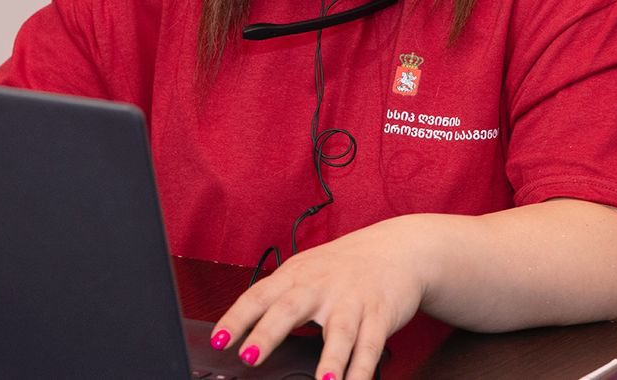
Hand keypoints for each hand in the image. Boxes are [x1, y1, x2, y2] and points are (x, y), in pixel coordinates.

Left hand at [209, 216, 432, 379]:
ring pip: (338, 331)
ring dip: (329, 359)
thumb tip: (245, 328)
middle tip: (248, 358)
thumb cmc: (343, 266)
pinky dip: (362, 369)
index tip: (219, 340)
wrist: (397, 249)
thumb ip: (280, 297)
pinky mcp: (380, 314)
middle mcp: (321, 286)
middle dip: (267, 334)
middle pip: (290, 309)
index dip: (236, 318)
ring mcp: (351, 300)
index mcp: (296, 275)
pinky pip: (371, 345)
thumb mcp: (306, 272)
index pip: (258, 296)